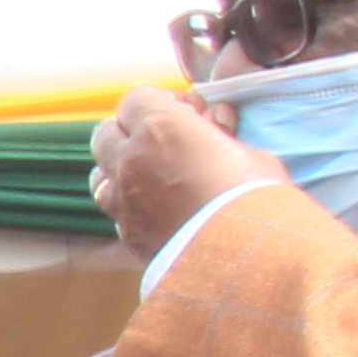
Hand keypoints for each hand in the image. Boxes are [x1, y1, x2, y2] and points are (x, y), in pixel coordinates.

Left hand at [88, 83, 291, 258]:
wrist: (246, 258)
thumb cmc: (257, 198)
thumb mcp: (249, 152)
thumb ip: (219, 136)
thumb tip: (214, 127)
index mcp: (161, 128)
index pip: (136, 98)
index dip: (161, 102)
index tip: (188, 114)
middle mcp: (131, 160)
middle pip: (107, 132)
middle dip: (132, 132)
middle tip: (166, 143)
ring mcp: (123, 199)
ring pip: (100, 172)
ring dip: (120, 168)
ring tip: (152, 176)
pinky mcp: (126, 233)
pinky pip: (114, 209)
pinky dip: (127, 203)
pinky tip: (155, 208)